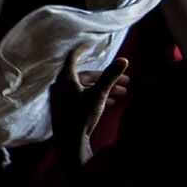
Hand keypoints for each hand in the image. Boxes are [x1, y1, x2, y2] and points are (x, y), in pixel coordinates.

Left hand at [50, 44, 128, 165]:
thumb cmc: (81, 117)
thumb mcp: (99, 95)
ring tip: (123, 92)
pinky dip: (96, 96)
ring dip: (104, 88)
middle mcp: (60, 86)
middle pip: (86, 75)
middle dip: (107, 77)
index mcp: (64, 79)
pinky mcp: (64, 108)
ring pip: (85, 87)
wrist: (69, 143)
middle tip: (127, 81)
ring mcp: (61, 98)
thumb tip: (124, 59)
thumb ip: (110, 77)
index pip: (73, 57)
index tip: (92, 42)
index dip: (83, 48)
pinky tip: (112, 101)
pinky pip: (81, 97)